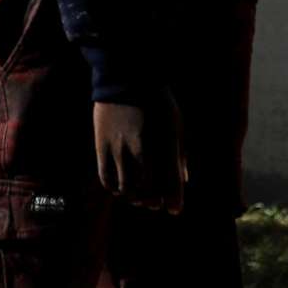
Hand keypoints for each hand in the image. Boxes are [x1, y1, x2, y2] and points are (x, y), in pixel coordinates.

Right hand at [93, 94, 185, 213]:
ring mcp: (120, 149)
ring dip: (133, 197)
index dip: (174, 201)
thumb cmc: (156, 102)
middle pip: (148, 192)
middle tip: (154, 203)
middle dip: (153, 202)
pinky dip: (114, 188)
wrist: (125, 78)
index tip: (174, 209)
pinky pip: (107, 178)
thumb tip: (184, 180)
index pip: (172, 184)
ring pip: (126, 189)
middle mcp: (143, 151)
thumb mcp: (176, 126)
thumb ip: (179, 155)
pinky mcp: (103, 146)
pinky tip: (119, 186)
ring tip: (136, 195)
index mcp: (166, 144)